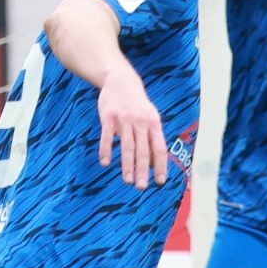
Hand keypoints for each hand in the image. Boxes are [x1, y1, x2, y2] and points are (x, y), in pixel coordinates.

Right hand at [98, 64, 169, 187]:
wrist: (120, 80)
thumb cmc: (137, 104)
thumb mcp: (149, 116)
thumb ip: (152, 137)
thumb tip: (153, 163)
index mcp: (153, 123)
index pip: (159, 148)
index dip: (160, 166)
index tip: (160, 181)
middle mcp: (140, 122)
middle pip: (143, 150)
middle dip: (142, 170)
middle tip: (141, 187)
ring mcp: (124, 119)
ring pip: (127, 146)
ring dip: (127, 165)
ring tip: (127, 180)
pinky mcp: (108, 117)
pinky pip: (107, 137)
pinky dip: (106, 150)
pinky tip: (106, 163)